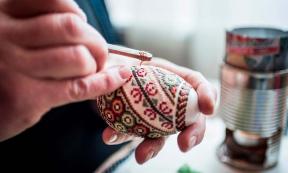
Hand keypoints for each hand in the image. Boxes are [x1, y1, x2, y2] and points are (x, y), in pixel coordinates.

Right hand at [0, 0, 131, 141]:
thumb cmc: (3, 66)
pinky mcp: (26, 97)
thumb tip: (84, 27)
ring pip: (78, 57)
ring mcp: (14, 66)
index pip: (54, 1)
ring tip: (90, 70)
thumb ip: (39, 24)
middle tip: (96, 53)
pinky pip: (79, 86)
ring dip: (95, 64)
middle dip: (95, 42)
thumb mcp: (11, 34)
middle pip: (71, 28)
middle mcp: (5, 34)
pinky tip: (118, 77)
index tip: (79, 26)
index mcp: (3, 12)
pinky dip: (105, 82)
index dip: (75, 13)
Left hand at [102, 57, 216, 163]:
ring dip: (153, 147)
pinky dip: (120, 137)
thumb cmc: (121, 60)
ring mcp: (153, 116)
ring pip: (162, 135)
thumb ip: (127, 63)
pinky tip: (109, 136)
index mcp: (172, 77)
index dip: (208, 95)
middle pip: (190, 117)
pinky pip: (131, 134)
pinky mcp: (135, 125)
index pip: (197, 83)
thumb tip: (121, 72)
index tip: (208, 108)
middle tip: (185, 144)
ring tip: (141, 156)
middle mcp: (168, 100)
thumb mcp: (127, 55)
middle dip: (193, 133)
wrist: (103, 72)